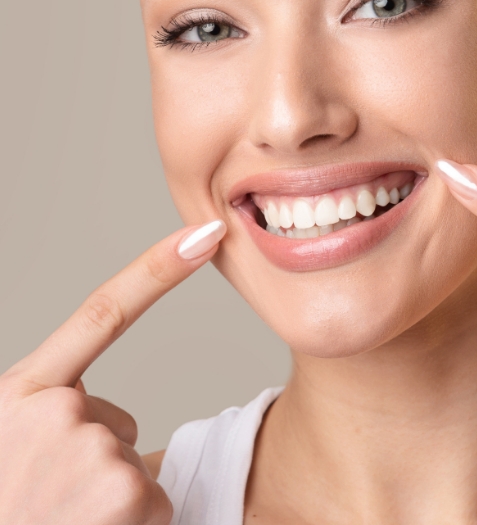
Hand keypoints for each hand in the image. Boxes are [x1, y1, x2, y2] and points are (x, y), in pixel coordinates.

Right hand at [0, 220, 225, 524]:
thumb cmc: (6, 505)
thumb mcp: (8, 446)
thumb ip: (51, 416)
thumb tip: (110, 423)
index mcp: (22, 392)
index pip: (103, 312)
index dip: (158, 269)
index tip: (204, 234)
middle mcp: (56, 411)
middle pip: (115, 420)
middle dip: (93, 461)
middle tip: (44, 502)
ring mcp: (93, 449)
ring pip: (129, 461)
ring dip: (106, 498)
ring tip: (56, 522)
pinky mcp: (126, 493)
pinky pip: (152, 500)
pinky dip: (130, 524)